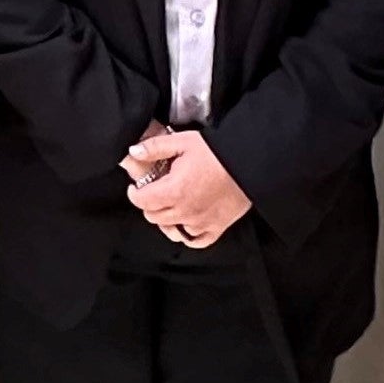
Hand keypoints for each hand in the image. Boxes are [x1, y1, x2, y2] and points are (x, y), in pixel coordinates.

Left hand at [122, 123, 252, 249]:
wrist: (249, 163)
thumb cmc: (218, 153)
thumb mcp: (183, 142)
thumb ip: (155, 147)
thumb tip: (134, 152)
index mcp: (174, 191)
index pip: (142, 202)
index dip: (134, 194)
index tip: (136, 187)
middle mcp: (185, 211)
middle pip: (154, 217)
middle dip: (149, 204)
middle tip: (154, 192)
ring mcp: (201, 222)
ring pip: (172, 231)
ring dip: (166, 221)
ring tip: (168, 207)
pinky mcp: (217, 227)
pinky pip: (196, 240)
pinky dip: (188, 235)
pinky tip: (186, 224)